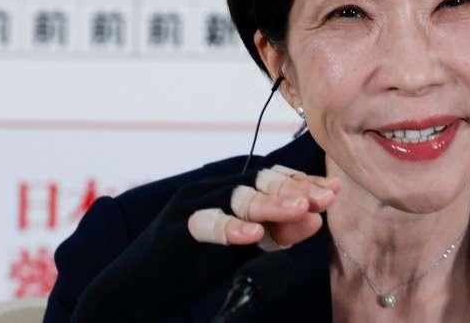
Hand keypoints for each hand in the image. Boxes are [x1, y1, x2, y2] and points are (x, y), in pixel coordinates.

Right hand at [70, 165, 338, 322]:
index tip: (332, 191)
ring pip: (237, 196)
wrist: (137, 291)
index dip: (302, 182)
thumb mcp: (243, 250)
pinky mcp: (173, 229)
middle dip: (295, 189)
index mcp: (228, 193)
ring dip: (271, 203)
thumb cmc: (192, 268)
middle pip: (259, 181)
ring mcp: (191, 207)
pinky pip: (205, 223)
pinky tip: (253, 234)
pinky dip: (230, 228)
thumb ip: (276, 235)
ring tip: (301, 209)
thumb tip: (316, 220)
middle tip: (323, 199)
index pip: (271, 178)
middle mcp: (211, 192)